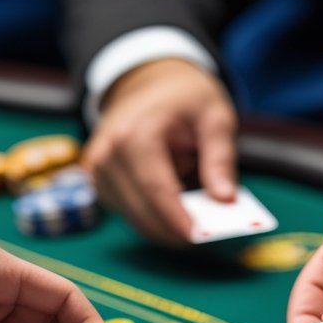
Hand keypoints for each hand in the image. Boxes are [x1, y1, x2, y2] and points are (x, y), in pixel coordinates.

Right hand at [82, 58, 237, 242]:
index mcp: (134, 133)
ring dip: (164, 227)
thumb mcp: (215, 116)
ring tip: (197, 223)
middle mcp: (107, 154)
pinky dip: (152, 218)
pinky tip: (175, 212)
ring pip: (133, 218)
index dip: (177, 219)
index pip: (155, 189)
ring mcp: (97, 170)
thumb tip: (225, 199)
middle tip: (208, 240)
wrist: (148, 81)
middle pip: (142, 211)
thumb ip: (221, 158)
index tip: (199, 240)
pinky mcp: (97, 181)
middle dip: (175, 231)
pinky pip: (127, 212)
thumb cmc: (185, 98)